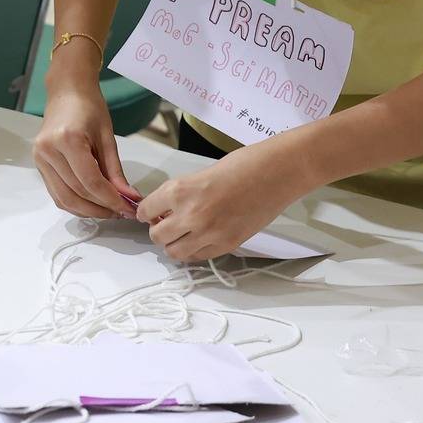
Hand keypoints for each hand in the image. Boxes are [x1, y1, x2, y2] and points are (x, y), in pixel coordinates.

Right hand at [33, 81, 137, 219]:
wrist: (66, 92)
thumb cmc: (90, 108)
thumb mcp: (107, 138)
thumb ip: (116, 172)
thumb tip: (130, 199)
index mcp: (67, 140)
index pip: (91, 181)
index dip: (111, 200)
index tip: (129, 208)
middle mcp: (48, 151)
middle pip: (76, 193)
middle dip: (101, 208)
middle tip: (122, 212)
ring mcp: (39, 159)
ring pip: (64, 199)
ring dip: (88, 211)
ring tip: (109, 211)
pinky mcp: (38, 165)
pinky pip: (57, 194)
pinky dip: (75, 204)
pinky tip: (92, 204)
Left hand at [135, 143, 303, 262]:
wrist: (276, 173)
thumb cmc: (241, 165)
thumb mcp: (199, 175)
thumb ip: (180, 194)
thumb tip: (166, 210)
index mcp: (179, 191)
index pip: (146, 211)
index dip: (146, 212)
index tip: (150, 212)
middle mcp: (190, 215)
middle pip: (157, 237)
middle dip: (158, 231)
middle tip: (165, 224)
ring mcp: (210, 233)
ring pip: (175, 253)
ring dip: (173, 244)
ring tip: (182, 234)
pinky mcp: (228, 245)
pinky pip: (199, 257)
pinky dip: (194, 250)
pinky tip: (199, 239)